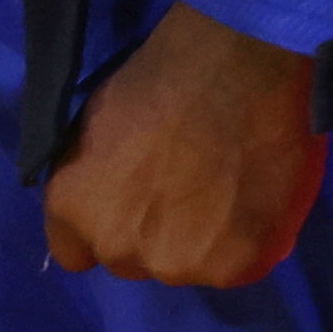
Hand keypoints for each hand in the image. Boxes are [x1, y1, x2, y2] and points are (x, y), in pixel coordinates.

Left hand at [39, 3, 326, 286]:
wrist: (236, 63)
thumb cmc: (164, 76)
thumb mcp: (97, 123)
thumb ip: (98, 177)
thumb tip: (115, 197)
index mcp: (74, 207)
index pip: (76, 252)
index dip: (107, 226)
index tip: (133, 204)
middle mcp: (118, 248)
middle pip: (135, 261)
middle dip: (156, 236)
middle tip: (188, 188)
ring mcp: (180, 264)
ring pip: (191, 266)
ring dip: (207, 242)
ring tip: (230, 188)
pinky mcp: (237, 268)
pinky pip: (241, 266)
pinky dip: (251, 241)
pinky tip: (258, 197)